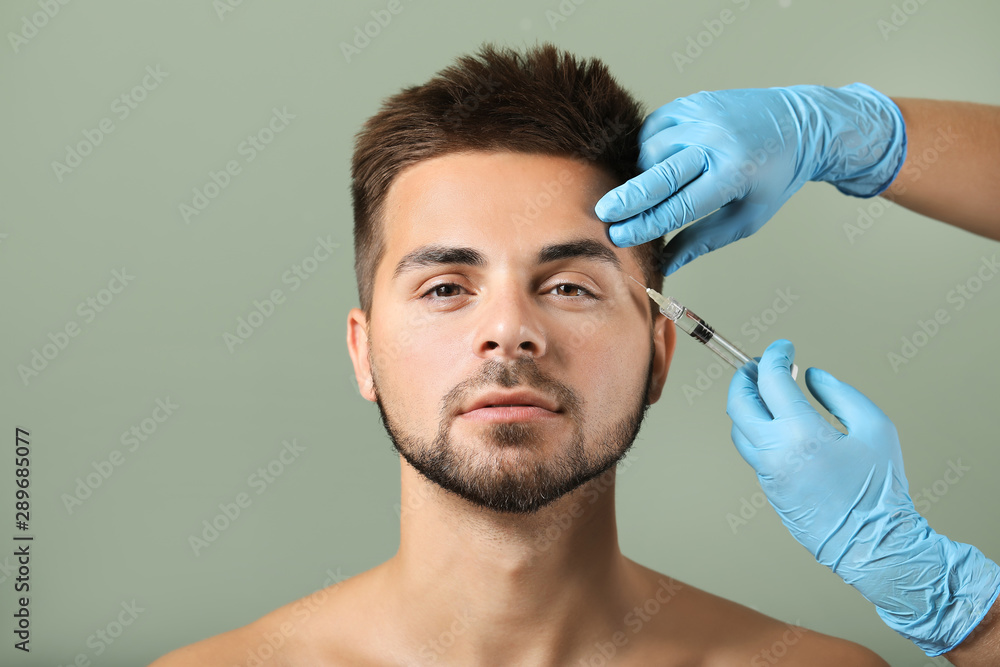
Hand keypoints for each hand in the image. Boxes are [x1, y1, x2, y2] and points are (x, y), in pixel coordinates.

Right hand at [595, 84, 906, 275]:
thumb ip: (703, 241)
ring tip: (642, 191)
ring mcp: (703, 116)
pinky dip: (647, 148)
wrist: (799, 124)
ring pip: (650, 149)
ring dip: (640, 174)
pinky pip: (653, 127)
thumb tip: (666, 264)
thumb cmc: (772, 178)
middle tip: (602, 214)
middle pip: (658, 174)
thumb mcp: (746, 218)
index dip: (645, 225)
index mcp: (734, 174)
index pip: (679, 206)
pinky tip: (652, 163)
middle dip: (627, 198)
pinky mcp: (693, 102)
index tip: (619, 236)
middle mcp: (716, 140)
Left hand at [726, 339, 999, 656]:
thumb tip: (811, 376)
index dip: (774, 356)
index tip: (784, 347)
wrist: (872, 546)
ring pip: (739, 428)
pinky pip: (752, 450)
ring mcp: (766, 473)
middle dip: (743, 376)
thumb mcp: (876, 428)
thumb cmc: (880, 491)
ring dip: (748, 404)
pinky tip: (780, 423)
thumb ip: (840, 394)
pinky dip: (757, 428)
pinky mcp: (768, 489)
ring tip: (769, 391)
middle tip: (758, 364)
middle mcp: (774, 452)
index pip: (770, 380)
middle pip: (738, 402)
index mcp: (800, 434)